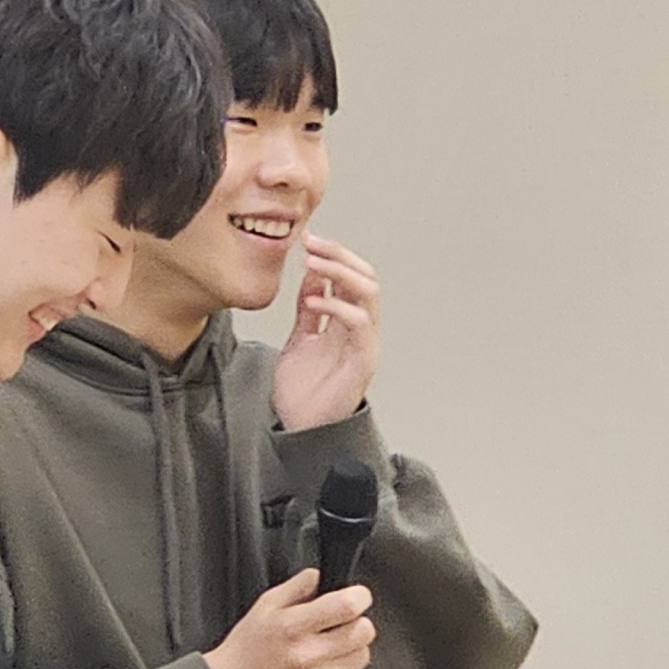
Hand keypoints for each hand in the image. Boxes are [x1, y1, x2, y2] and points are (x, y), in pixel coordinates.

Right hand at [202, 569, 374, 668]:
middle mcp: (308, 655)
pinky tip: (326, 666)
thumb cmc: (246, 649)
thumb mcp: (265, 605)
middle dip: (358, 622)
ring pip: (361, 657)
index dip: (359, 596)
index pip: (346, 606)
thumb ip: (296, 587)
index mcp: (294, 626)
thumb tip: (320, 577)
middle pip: (362, 633)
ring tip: (331, 646)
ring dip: (353, 648)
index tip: (357, 596)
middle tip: (344, 622)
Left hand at [271, 236, 381, 432]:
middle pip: (366, 277)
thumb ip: (309, 308)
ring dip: (341, 273)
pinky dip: (338, 307)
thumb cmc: (303, 389)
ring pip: (369, 294)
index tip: (308, 239)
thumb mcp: (301, 337)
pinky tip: (313, 302)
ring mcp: (365, 344)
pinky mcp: (363, 361)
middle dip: (340, 256)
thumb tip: (312, 274)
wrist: (300, 428)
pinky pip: (360, 324)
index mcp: (347, 322)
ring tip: (313, 264)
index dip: (334, 254)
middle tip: (311, 244)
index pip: (352, 276)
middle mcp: (361, 329)